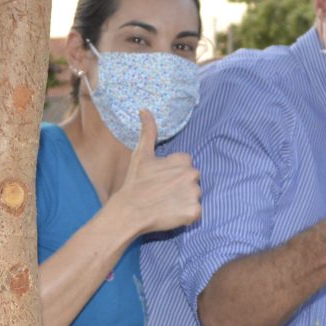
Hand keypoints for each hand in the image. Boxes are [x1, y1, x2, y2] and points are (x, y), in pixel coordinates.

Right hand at [108, 111, 201, 236]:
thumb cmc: (135, 183)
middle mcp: (192, 174)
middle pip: (193, 181)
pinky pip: (196, 213)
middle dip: (181, 187)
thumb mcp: (141, 155)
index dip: (174, 174)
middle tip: (162, 194)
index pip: (187, 166)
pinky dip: (186, 216)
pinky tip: (171, 213)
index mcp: (183, 160)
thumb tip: (145, 109)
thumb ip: (148, 131)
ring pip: (195, 196)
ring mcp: (194, 193)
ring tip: (165, 204)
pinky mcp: (194, 211)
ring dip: (184, 201)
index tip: (161, 181)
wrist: (130, 211)